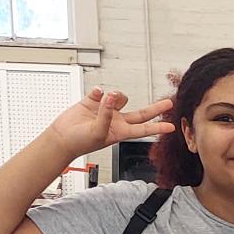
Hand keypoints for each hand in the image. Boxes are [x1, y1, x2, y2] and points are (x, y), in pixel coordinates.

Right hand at [43, 88, 175, 158]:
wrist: (62, 137)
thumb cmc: (80, 142)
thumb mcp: (97, 132)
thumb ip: (106, 115)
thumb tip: (111, 97)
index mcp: (121, 132)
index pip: (143, 129)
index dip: (157, 128)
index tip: (171, 128)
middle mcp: (117, 120)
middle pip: (141, 113)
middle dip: (155, 108)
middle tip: (168, 103)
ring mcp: (106, 110)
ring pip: (119, 97)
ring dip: (115, 96)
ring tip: (106, 100)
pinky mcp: (94, 102)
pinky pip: (100, 92)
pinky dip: (98, 92)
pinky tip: (95, 96)